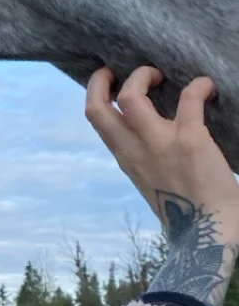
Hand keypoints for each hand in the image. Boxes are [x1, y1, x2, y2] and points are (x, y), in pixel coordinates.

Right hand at [85, 65, 238, 245]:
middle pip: (96, 108)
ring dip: (143, 76)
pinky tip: (208, 88)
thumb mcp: (154, 184)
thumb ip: (148, 162)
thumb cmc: (189, 214)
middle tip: (122, 71)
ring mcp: (159, 144)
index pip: (97, 121)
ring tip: (160, 75)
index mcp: (127, 160)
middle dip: (102, 80)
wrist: (209, 234)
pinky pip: (190, 98)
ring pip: (130, 96)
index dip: (97, 94)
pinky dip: (200, 86)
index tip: (110, 82)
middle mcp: (135, 150)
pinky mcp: (190, 140)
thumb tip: (157, 146)